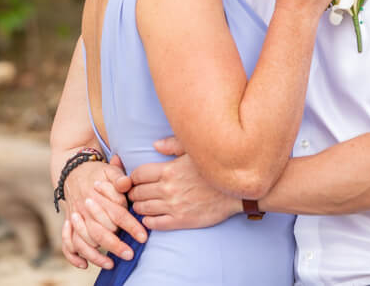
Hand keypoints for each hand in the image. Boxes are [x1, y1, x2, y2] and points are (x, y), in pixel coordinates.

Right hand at [61, 155, 144, 269]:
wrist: (73, 171)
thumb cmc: (98, 173)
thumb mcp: (110, 170)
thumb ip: (120, 177)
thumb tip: (126, 184)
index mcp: (97, 196)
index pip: (117, 213)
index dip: (131, 226)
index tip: (143, 237)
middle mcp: (85, 209)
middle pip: (100, 231)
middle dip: (115, 245)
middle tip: (129, 254)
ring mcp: (75, 218)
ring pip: (83, 241)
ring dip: (95, 255)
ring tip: (111, 263)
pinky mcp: (69, 225)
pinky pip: (67, 243)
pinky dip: (73, 256)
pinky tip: (84, 264)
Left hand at [125, 137, 240, 230]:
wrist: (236, 191)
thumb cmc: (214, 169)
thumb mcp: (194, 151)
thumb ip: (173, 145)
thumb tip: (155, 145)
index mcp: (169, 170)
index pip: (138, 175)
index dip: (133, 178)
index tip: (135, 180)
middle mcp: (168, 188)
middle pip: (137, 192)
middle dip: (133, 193)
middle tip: (135, 193)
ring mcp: (174, 206)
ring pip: (143, 209)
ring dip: (139, 207)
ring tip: (142, 204)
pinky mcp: (181, 221)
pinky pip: (155, 224)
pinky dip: (148, 221)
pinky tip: (150, 217)